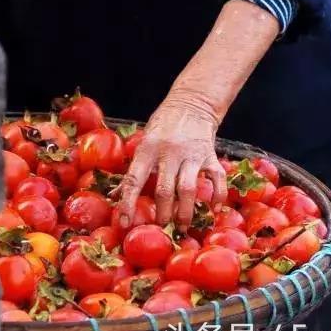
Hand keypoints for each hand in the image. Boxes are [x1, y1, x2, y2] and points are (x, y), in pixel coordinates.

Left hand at [115, 99, 226, 231]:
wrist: (191, 103)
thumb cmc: (162, 126)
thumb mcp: (144, 141)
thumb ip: (133, 170)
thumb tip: (113, 196)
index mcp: (147, 149)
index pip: (134, 179)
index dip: (128, 203)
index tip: (125, 223)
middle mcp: (169, 152)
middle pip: (164, 190)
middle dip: (162, 214)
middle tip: (161, 227)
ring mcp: (191, 154)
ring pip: (188, 189)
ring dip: (184, 211)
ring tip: (182, 226)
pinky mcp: (210, 155)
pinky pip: (216, 179)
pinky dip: (216, 196)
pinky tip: (212, 210)